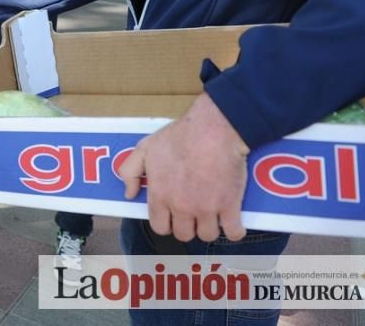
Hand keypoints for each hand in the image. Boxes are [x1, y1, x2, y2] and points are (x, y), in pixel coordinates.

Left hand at [118, 92, 248, 242]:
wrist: (213, 129)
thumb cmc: (179, 136)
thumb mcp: (145, 148)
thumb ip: (130, 172)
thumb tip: (130, 194)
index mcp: (160, 195)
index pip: (159, 226)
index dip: (166, 223)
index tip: (172, 216)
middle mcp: (181, 207)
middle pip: (183, 234)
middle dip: (187, 226)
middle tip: (192, 214)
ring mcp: (206, 209)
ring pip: (206, 235)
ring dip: (209, 228)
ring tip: (211, 215)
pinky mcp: (229, 206)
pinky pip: (233, 233)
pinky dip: (234, 231)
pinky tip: (232, 222)